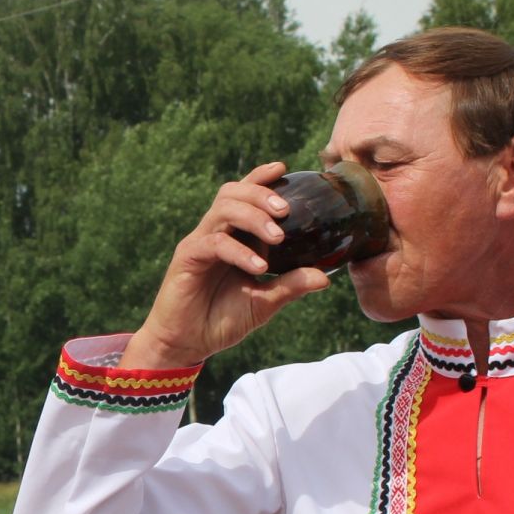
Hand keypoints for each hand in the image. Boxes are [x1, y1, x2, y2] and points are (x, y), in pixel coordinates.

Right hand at [120, 162, 330, 369]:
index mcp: (231, 237)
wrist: (187, 344)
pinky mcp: (187, 259)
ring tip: (277, 236)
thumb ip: (290, 285)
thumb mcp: (264, 302)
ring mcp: (199, 244)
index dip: (260, 179)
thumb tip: (325, 277)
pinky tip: (259, 266)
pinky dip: (239, 251)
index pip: (244, 196)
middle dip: (260, 194)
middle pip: (232, 194)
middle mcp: (214, 234)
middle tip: (286, 210)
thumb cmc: (222, 320)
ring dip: (253, 216)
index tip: (284, 169)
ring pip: (223, 210)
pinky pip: (214, 244)